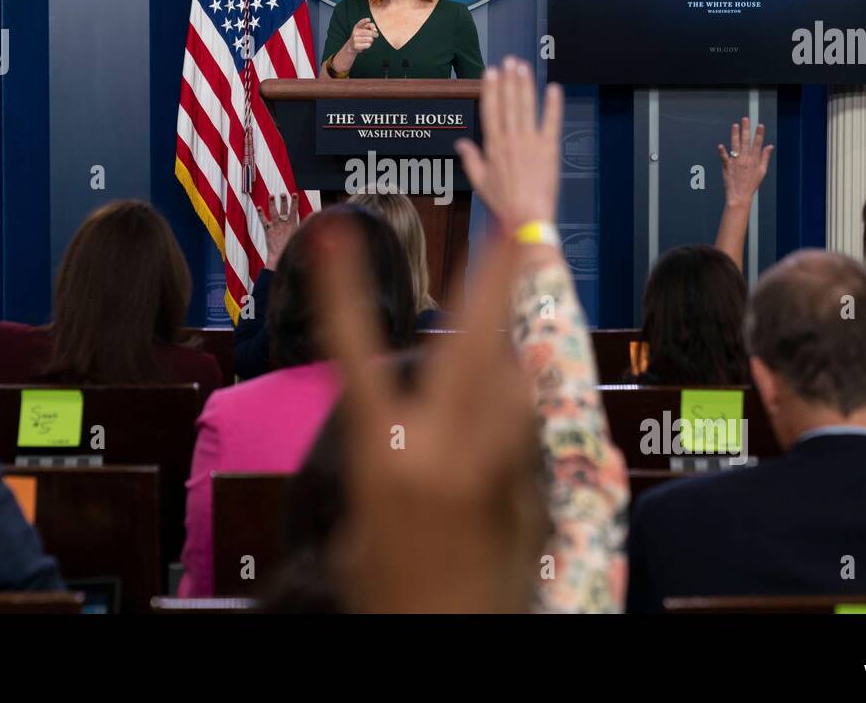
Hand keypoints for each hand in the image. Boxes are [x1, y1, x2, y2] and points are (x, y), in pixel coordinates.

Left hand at [257, 194, 299, 268]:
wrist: (280, 256)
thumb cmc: (291, 247)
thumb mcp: (300, 234)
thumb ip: (306, 222)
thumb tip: (313, 214)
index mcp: (292, 224)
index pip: (294, 210)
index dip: (294, 202)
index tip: (294, 194)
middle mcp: (283, 224)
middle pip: (283, 209)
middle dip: (283, 201)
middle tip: (283, 194)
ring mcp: (275, 226)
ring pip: (273, 212)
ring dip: (271, 203)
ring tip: (271, 195)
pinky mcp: (268, 230)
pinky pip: (263, 220)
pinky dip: (261, 213)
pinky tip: (259, 207)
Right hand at [311, 218, 543, 612]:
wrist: (445, 637)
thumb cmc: (390, 585)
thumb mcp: (369, 513)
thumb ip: (394, 450)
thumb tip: (419, 406)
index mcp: (382, 455)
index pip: (353, 354)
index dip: (343, 289)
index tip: (337, 232)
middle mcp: (439, 451)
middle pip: (474, 343)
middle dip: (496, 280)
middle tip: (515, 229)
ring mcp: (491, 468)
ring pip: (513, 384)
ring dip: (509, 359)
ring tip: (509, 338)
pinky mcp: (528, 488)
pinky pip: (527, 431)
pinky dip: (517, 417)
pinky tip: (504, 431)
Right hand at [349, 18, 378, 55]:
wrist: (351, 46)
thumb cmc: (360, 36)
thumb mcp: (363, 30)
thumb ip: (370, 27)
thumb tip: (375, 30)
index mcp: (357, 27)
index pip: (361, 22)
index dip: (366, 20)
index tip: (369, 19)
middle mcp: (355, 32)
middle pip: (370, 32)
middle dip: (375, 34)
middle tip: (376, 35)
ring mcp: (355, 39)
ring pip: (370, 39)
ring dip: (371, 40)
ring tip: (368, 40)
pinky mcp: (356, 46)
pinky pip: (368, 45)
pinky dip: (369, 45)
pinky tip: (365, 44)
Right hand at [455, 57, 561, 231]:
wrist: (527, 217)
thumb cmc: (504, 203)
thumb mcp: (480, 182)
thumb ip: (471, 160)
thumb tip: (461, 144)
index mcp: (493, 147)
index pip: (491, 110)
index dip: (490, 89)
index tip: (490, 72)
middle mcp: (511, 140)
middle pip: (509, 103)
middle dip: (508, 80)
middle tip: (509, 61)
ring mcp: (531, 143)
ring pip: (526, 107)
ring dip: (525, 85)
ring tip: (523, 67)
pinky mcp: (549, 149)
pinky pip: (551, 122)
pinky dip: (553, 105)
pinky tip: (553, 89)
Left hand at [717, 117, 772, 207]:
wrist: (740, 195)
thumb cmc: (751, 184)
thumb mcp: (762, 171)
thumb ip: (765, 157)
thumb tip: (770, 146)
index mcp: (754, 160)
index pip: (757, 144)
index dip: (759, 134)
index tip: (760, 125)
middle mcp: (745, 159)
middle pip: (746, 141)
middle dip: (746, 129)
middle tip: (745, 119)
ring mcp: (736, 162)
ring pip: (735, 146)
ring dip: (735, 135)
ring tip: (735, 125)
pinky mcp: (727, 166)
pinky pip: (724, 157)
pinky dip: (722, 152)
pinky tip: (721, 145)